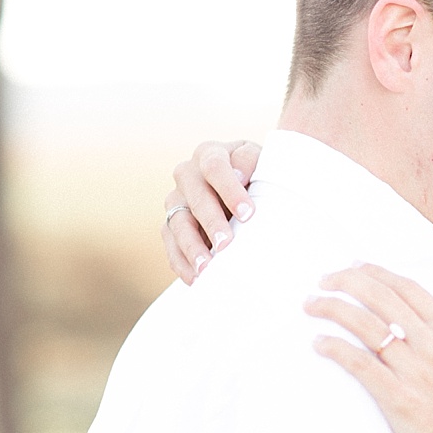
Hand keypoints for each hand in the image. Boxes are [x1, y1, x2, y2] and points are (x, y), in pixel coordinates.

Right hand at [163, 139, 260, 282]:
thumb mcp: (261, 162)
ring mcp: (176, 200)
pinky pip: (170, 243)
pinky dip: (181, 262)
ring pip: (177, 222)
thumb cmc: (258, 175)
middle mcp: (187, 174)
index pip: (215, 168)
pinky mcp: (171, 223)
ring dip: (191, 246)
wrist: (247, 187)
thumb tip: (240, 175)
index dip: (230, 190)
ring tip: (206, 268)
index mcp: (210, 154)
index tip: (248, 214)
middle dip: (211, 221)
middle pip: (195, 197)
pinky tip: (195, 278)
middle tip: (226, 244)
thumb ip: (252, 162)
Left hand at [306, 264, 432, 432]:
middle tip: (323, 280)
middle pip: (382, 298)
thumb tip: (428, 310)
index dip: (376, 272)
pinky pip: (360, 364)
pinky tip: (319, 342)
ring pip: (366, 325)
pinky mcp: (399, 400)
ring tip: (311, 304)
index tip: (354, 266)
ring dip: (332, 308)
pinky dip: (335, 348)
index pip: (409, 288)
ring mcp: (417, 373)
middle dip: (347, 281)